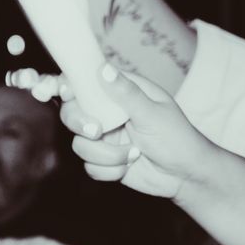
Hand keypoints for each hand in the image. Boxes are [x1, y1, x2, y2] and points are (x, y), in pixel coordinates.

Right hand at [59, 67, 222, 198]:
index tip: (59, 91)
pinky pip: (89, 166)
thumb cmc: (178, 138)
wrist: (185, 175)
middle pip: (72, 114)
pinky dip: (109, 170)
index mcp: (121, 93)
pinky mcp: (103, 160)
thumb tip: (103, 69)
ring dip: (107, 155)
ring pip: (80, 145)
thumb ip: (125, 93)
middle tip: (99, 132)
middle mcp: (108, 113)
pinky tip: (129, 165)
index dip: (66, 85)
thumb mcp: (153, 113)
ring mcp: (105, 137)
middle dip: (82, 126)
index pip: (86, 82)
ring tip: (133, 154)